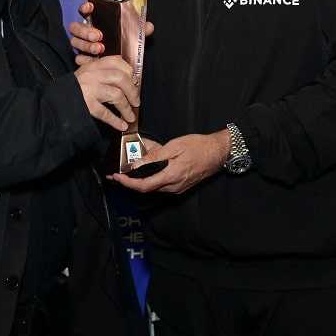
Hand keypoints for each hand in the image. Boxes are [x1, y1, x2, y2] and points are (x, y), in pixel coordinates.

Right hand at [69, 0, 154, 64]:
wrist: (117, 69)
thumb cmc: (121, 46)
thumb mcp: (130, 37)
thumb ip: (137, 31)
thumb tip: (149, 26)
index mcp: (95, 22)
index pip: (84, 11)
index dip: (85, 8)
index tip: (90, 7)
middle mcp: (85, 32)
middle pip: (75, 27)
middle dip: (85, 31)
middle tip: (99, 36)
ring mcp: (81, 45)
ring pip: (75, 42)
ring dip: (86, 45)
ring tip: (99, 49)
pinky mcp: (81, 58)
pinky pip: (77, 57)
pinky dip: (84, 59)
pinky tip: (91, 61)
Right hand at [74, 55, 138, 129]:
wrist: (54, 103)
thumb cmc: (72, 90)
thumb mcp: (85, 74)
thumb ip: (102, 72)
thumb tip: (126, 75)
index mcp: (93, 66)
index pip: (116, 62)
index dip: (129, 72)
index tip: (135, 81)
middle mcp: (92, 75)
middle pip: (121, 78)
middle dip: (132, 91)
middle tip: (136, 102)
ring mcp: (89, 89)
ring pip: (116, 95)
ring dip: (126, 108)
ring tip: (130, 116)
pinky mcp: (86, 104)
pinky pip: (105, 112)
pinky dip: (116, 121)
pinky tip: (121, 125)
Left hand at [110, 130, 228, 193]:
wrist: (219, 153)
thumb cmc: (199, 146)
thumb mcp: (175, 146)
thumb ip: (155, 156)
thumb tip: (137, 164)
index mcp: (171, 176)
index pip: (143, 186)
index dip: (127, 183)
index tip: (116, 177)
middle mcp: (174, 186)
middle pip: (146, 189)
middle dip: (130, 183)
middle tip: (117, 175)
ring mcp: (178, 188)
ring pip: (154, 188)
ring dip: (140, 181)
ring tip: (128, 172)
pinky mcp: (182, 185)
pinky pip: (162, 185)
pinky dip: (151, 180)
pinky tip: (146, 172)